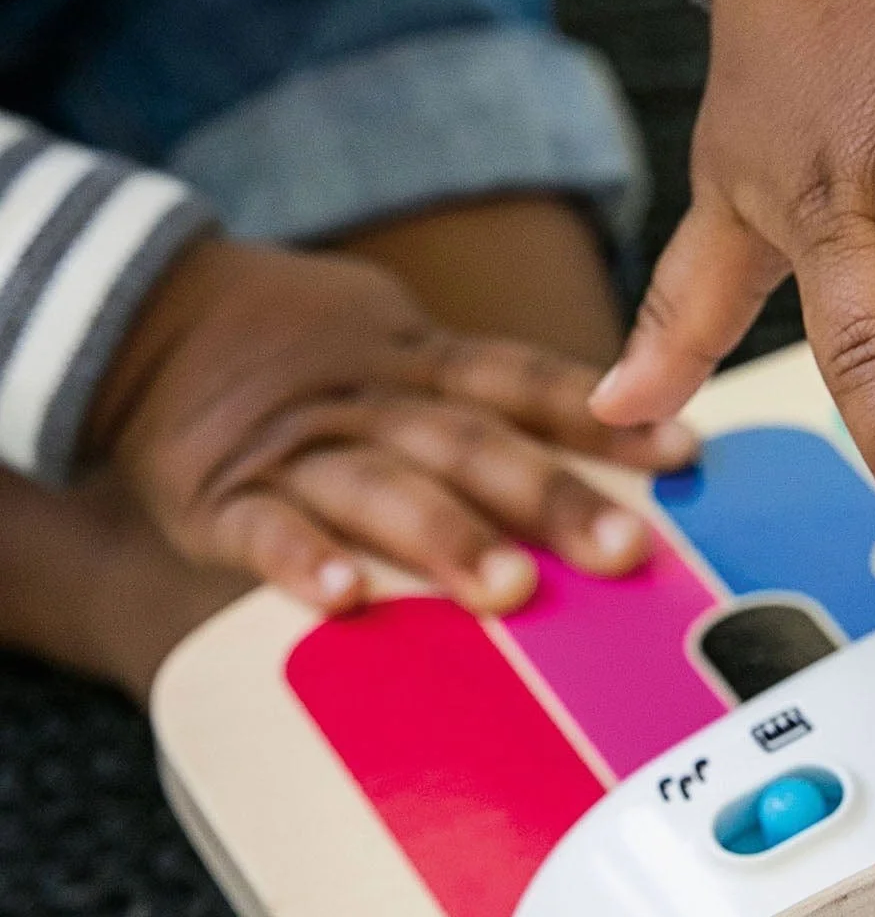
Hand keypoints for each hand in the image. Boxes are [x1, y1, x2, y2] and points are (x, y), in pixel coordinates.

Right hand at [88, 236, 693, 613]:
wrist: (148, 318)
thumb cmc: (305, 353)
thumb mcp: (398, 344)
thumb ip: (484, 394)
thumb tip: (622, 431)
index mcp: (422, 362)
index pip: (527, 382)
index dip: (605, 417)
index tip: (684, 453)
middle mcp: (372, 400)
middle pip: (470, 443)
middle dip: (550, 497)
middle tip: (621, 550)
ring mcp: (297, 448)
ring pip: (380, 489)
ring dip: (447, 537)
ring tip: (509, 589)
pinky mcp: (220, 495)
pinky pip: (262, 529)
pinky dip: (302, 561)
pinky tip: (345, 598)